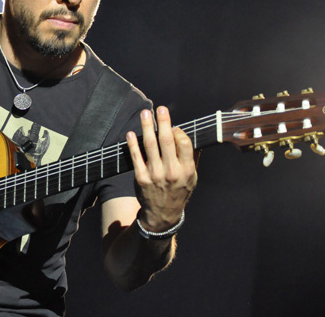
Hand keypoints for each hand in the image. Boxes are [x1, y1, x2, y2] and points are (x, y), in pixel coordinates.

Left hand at [126, 106, 196, 232]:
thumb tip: (192, 136)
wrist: (162, 215)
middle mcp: (172, 171)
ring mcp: (155, 174)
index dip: (178, 131)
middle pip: (167, 140)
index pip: (184, 143)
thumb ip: (193, 158)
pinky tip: (131, 133)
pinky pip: (136, 156)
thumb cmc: (179, 192)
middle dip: (163, 121)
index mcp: (187, 170)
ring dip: (147, 127)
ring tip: (145, 114)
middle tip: (160, 108)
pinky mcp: (141, 178)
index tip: (174, 126)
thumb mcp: (192, 178)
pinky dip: (133, 143)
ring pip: (150, 145)